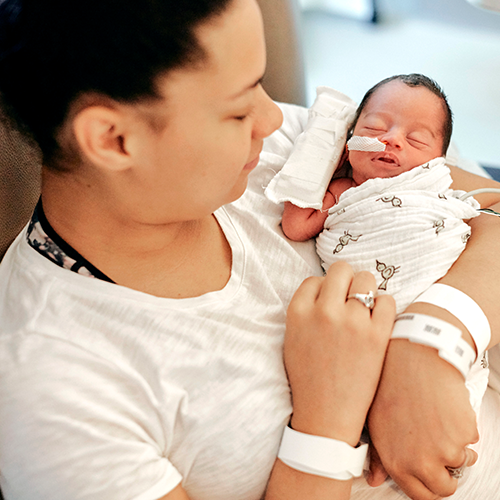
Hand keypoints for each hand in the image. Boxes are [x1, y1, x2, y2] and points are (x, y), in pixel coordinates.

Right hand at [284, 261, 395, 445]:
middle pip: (341, 270)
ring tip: (364, 308)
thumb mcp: (292, 338)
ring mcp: (352, 322)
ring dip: (365, 290)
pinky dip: (384, 306)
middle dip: (345, 280)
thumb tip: (326, 288)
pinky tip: (378, 320)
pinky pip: (387, 300)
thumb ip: (305, 310)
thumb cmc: (308, 377)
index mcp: (298, 312)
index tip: (328, 303)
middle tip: (348, 298)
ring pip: (366, 279)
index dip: (323, 289)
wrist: (325, 415)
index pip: (314, 279)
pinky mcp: (377, 335)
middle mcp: (324, 311)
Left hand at [367, 339, 478, 498]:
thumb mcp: (375, 423)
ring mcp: (444, 450)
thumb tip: (374, 480)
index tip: (432, 477)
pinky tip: (445, 407)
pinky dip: (463, 428)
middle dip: (447, 472)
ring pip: (461, 461)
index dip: (428, 487)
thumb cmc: (390, 386)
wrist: (413, 359)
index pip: (421, 497)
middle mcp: (421, 463)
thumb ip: (378, 456)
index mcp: (396, 463)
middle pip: (445, 488)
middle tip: (440, 450)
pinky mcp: (464, 434)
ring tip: (438, 419)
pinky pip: (471, 440)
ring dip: (456, 446)